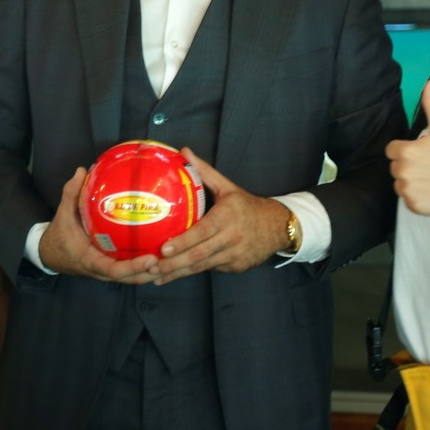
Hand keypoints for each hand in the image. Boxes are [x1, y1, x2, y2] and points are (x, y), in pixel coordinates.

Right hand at [37, 167, 158, 283]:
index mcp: (91, 260)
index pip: (115, 271)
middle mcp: (102, 270)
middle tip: (169, 258)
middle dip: (150, 273)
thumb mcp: (62, 214)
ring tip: (172, 259)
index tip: (151, 259)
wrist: (49, 254)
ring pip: (134, 279)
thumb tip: (82, 170)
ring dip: (152, 273)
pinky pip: (131, 273)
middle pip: (131, 279)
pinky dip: (146, 268)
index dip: (134, 267)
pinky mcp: (112, 269)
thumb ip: (71, 193)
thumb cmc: (59, 235)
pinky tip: (161, 255)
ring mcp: (108, 272)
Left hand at [150, 148, 287, 284]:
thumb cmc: (247, 206)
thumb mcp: (227, 187)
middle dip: (174, 264)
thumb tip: (184, 152)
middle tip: (151, 267)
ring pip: (202, 266)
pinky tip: (173, 276)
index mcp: (227, 216)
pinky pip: (210, 269)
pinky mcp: (236, 267)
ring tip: (156, 277)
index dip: (183, 242)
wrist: (278, 226)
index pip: (203, 232)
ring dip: (178, 273)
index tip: (164, 248)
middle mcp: (232, 237)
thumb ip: (204, 171)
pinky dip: (192, 272)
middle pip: (199, 254)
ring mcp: (235, 255)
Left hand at [385, 80, 429, 215]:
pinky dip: (417, 196)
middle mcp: (401, 171)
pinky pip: (408, 199)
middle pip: (395, 166)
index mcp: (405, 151)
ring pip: (400, 183)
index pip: (392, 149)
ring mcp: (407, 190)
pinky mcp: (413, 206)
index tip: (423, 153)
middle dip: (409, 165)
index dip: (407, 149)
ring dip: (412, 181)